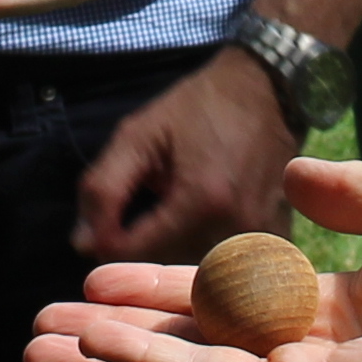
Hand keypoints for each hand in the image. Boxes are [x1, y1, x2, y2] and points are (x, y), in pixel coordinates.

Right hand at [27, 155, 361, 361]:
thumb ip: (348, 191)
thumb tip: (295, 175)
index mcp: (325, 312)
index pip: (220, 302)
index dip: (157, 288)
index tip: (96, 275)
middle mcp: (303, 354)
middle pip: (187, 347)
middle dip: (112, 338)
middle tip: (39, 330)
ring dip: (110, 361)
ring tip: (38, 350)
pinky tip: (103, 353)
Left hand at [72, 48, 296, 262]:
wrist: (266, 89)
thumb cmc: (198, 107)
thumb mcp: (138, 134)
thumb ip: (103, 188)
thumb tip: (83, 244)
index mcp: (200, 201)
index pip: (135, 254)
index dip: (109, 242)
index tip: (107, 223)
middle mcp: (237, 226)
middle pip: (168, 267)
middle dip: (145, 249)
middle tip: (145, 211)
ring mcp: (263, 235)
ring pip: (200, 272)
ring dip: (177, 252)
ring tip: (174, 215)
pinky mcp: (278, 238)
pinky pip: (231, 265)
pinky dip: (210, 255)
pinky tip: (206, 223)